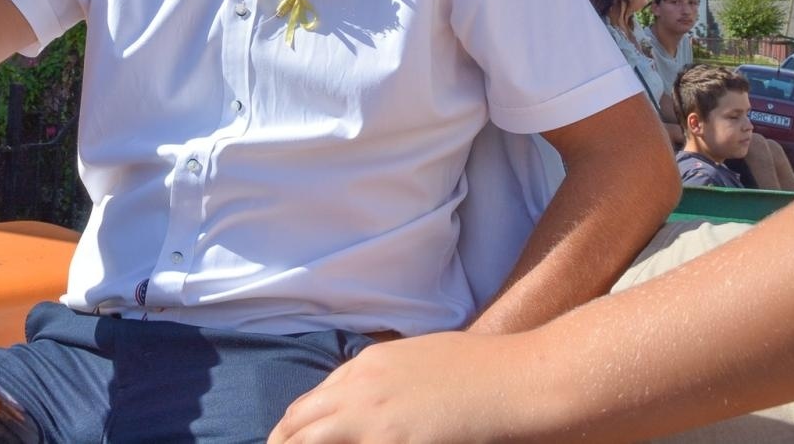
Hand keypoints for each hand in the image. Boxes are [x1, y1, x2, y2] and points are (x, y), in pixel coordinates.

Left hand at [270, 331, 537, 443]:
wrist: (510, 379)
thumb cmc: (478, 368)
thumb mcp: (419, 358)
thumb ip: (385, 376)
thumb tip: (366, 394)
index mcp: (368, 364)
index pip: (313, 399)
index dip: (296, 425)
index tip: (290, 439)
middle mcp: (361, 388)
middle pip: (300, 421)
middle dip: (283, 441)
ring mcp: (374, 419)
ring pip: (311, 440)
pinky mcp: (392, 443)